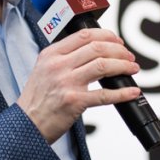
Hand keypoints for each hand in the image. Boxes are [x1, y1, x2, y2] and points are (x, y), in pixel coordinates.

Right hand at [17, 28, 141, 142]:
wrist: (27, 124)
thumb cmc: (36, 100)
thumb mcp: (43, 70)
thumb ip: (63, 58)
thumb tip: (92, 51)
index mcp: (51, 54)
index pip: (84, 35)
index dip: (106, 35)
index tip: (117, 41)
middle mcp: (58, 66)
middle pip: (97, 48)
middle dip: (119, 51)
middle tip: (128, 56)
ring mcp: (66, 83)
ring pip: (104, 66)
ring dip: (123, 66)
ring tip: (132, 69)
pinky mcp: (74, 101)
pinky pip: (104, 95)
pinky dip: (123, 93)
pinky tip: (132, 92)